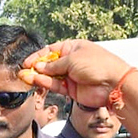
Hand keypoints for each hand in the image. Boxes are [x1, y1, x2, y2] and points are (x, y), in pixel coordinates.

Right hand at [18, 40, 133, 111]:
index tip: (28, 62)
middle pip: (49, 64)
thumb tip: (39, 67)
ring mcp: (72, 76)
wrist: (113, 84)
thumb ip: (54, 65)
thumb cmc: (98, 65)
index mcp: (73, 48)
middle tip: (24, 71)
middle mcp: (71, 61)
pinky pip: (56, 85)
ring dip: (38, 77)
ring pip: (51, 76)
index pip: (51, 50)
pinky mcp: (72, 89)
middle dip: (36, 67)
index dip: (39, 56)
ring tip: (26, 77)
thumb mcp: (72, 59)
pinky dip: (46, 84)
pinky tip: (36, 81)